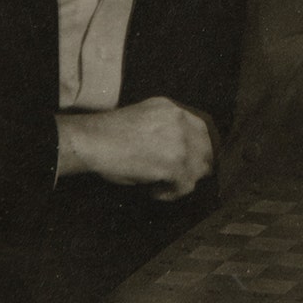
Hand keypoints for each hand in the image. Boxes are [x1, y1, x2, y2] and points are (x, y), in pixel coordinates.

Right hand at [55, 97, 214, 200]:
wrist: (94, 141)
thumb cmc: (111, 133)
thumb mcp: (146, 116)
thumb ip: (168, 125)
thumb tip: (182, 147)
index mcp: (174, 109)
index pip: (204, 130)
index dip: (200, 148)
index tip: (192, 161)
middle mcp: (182, 122)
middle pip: (208, 149)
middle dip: (195, 166)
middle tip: (177, 177)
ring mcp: (181, 143)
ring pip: (199, 169)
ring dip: (183, 180)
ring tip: (162, 184)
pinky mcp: (175, 164)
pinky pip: (186, 186)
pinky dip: (171, 193)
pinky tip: (155, 191)